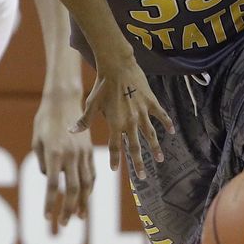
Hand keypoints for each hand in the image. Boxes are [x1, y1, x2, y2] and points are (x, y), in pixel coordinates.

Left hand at [32, 92, 94, 227]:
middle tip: (64, 223)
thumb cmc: (45, 119)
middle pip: (72, 189)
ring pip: (86, 184)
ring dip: (83, 203)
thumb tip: (48, 178)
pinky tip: (86, 198)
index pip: (51, 186)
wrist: (64, 100)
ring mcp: (82, 153)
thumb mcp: (36, 140)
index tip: (47, 217)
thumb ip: (41, 162)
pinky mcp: (89, 150)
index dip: (49, 203)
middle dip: (68, 209)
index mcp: (54, 153)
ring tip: (79, 217)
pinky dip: (89, 188)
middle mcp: (70, 156)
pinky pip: (92, 174)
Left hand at [73, 57, 173, 178]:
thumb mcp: (90, 104)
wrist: (117, 66)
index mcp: (115, 123)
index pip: (115, 147)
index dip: (115, 159)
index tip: (115, 170)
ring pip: (151, 135)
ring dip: (155, 148)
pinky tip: (172, 131)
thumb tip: (71, 132)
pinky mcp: (150, 101)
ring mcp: (142, 112)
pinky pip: (161, 115)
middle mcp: (130, 121)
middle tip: (142, 177)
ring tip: (160, 160)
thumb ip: (84, 121)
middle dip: (138, 164)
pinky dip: (167, 123)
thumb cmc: (101, 85)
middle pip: (135, 147)